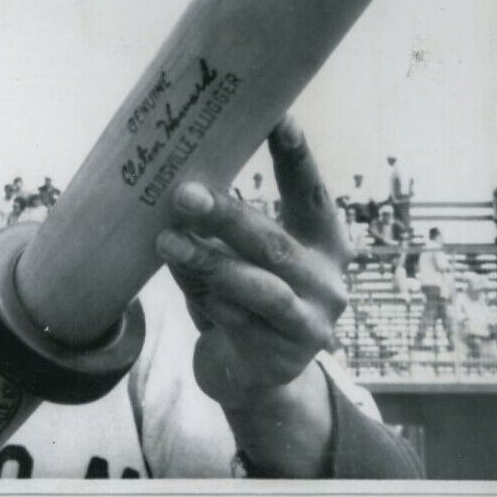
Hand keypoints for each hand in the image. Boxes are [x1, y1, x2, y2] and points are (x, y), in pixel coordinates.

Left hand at [155, 116, 347, 413]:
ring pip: (258, 286)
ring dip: (209, 262)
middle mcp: (328, 281)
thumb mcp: (240, 261)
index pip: (312, 195)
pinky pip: (239, 322)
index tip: (279, 118)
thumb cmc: (244, 303)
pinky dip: (209, 301)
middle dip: (227, 216)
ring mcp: (310, 322)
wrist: (252, 377)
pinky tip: (187, 284)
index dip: (298, 159)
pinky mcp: (284, 356)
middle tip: (183, 194)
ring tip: (168, 242)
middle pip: (275, 243)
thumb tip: (181, 192)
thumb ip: (222, 232)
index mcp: (324, 244)